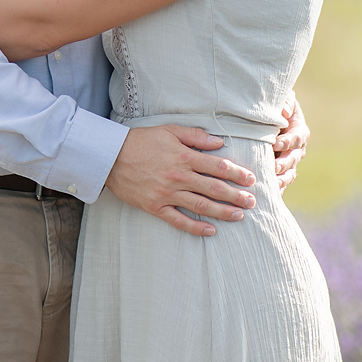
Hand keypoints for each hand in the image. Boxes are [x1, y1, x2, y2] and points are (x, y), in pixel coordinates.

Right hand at [105, 125, 257, 237]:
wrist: (109, 156)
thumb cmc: (140, 141)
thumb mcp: (169, 130)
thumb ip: (195, 136)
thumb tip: (219, 142)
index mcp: (184, 156)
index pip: (217, 166)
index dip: (237, 173)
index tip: (250, 179)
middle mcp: (178, 177)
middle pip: (214, 188)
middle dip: (236, 195)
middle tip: (252, 201)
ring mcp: (166, 194)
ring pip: (201, 206)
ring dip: (222, 211)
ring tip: (239, 215)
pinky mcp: (155, 206)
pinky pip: (178, 220)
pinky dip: (195, 227)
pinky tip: (210, 231)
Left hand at [273, 95, 309, 190]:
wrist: (268, 121)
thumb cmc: (275, 107)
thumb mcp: (282, 99)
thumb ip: (285, 102)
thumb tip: (285, 111)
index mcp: (299, 132)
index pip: (296, 138)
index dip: (287, 141)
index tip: (275, 143)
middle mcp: (297, 150)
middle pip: (293, 159)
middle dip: (284, 163)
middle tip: (274, 166)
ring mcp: (290, 164)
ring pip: (289, 174)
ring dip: (281, 180)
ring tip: (272, 185)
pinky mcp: (281, 174)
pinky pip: (281, 185)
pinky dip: (276, 191)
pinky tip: (267, 196)